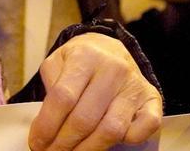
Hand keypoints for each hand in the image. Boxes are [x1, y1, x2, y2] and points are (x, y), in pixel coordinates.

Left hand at [29, 32, 161, 150]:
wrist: (111, 49)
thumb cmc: (80, 61)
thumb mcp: (58, 62)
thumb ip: (50, 87)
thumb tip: (45, 125)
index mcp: (85, 56)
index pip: (63, 97)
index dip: (47, 125)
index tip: (36, 142)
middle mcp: (113, 68)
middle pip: (85, 118)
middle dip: (64, 143)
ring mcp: (134, 85)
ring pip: (112, 129)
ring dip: (89, 149)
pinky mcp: (152, 99)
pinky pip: (145, 128)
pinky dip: (127, 141)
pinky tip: (106, 143)